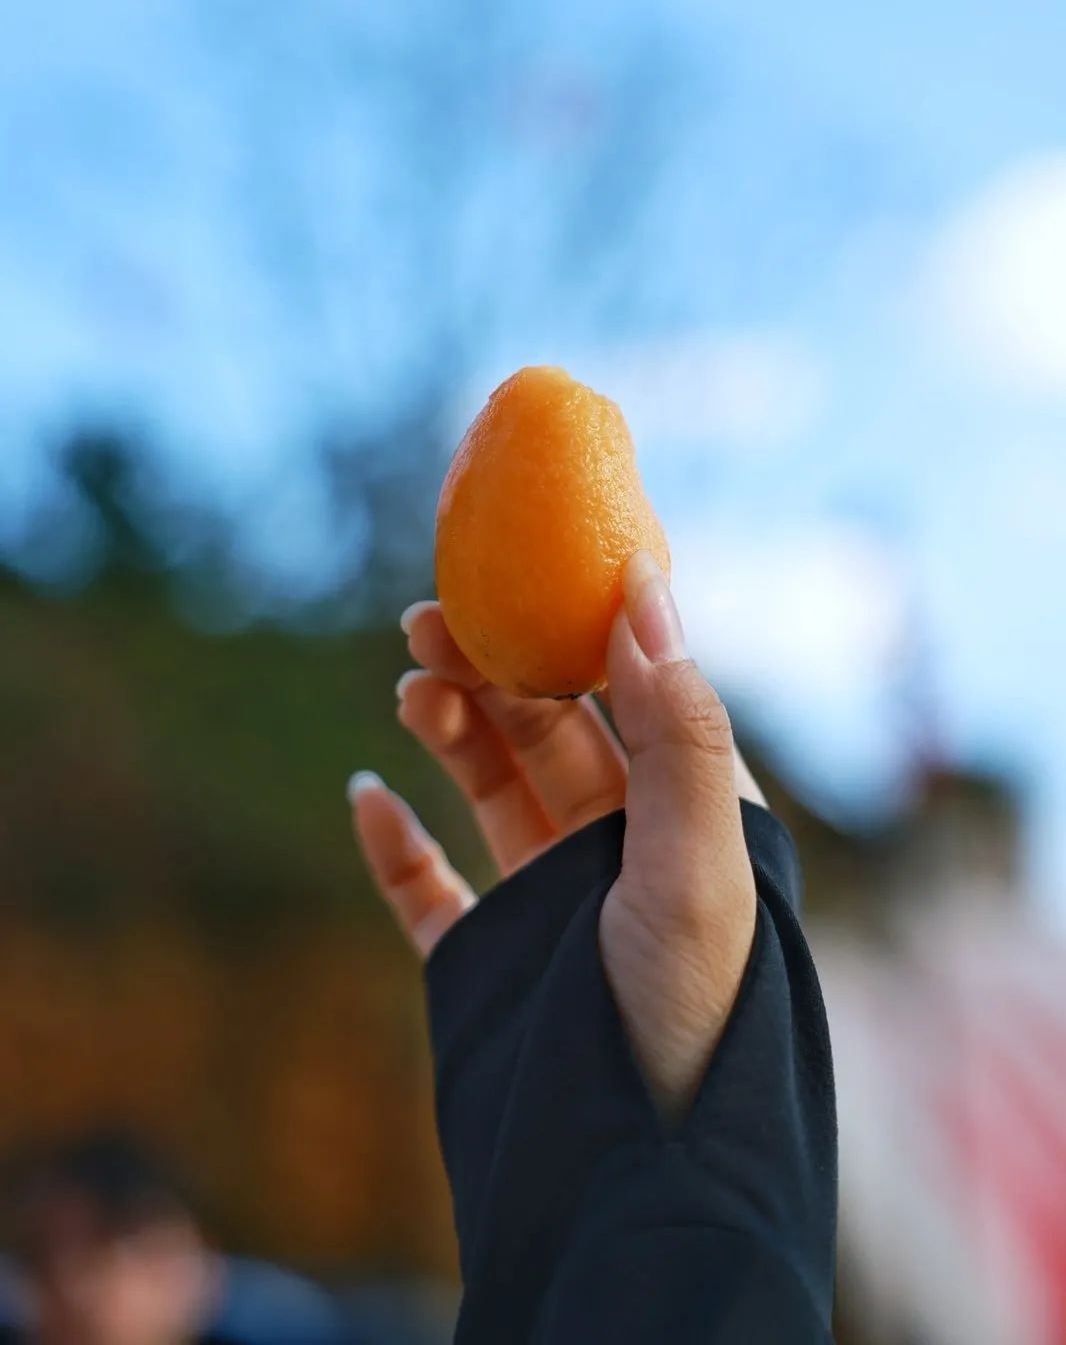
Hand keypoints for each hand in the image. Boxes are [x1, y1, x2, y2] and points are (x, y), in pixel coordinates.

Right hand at [351, 551, 759, 1119]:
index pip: (631, 696)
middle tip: (429, 623)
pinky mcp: (495, 964)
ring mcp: (554, 908)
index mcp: (691, 819)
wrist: (637, 1181)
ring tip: (411, 692)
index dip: (571, 633)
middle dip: (493, 670)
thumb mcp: (699, 868)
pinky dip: (397, 844)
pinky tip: (367, 800)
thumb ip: (679, 729)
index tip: (514, 580)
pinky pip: (435, 890)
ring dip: (451, 732)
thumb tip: (644, 588)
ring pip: (494, 791)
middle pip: (550, 732)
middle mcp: (623, 852)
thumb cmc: (693, 1018)